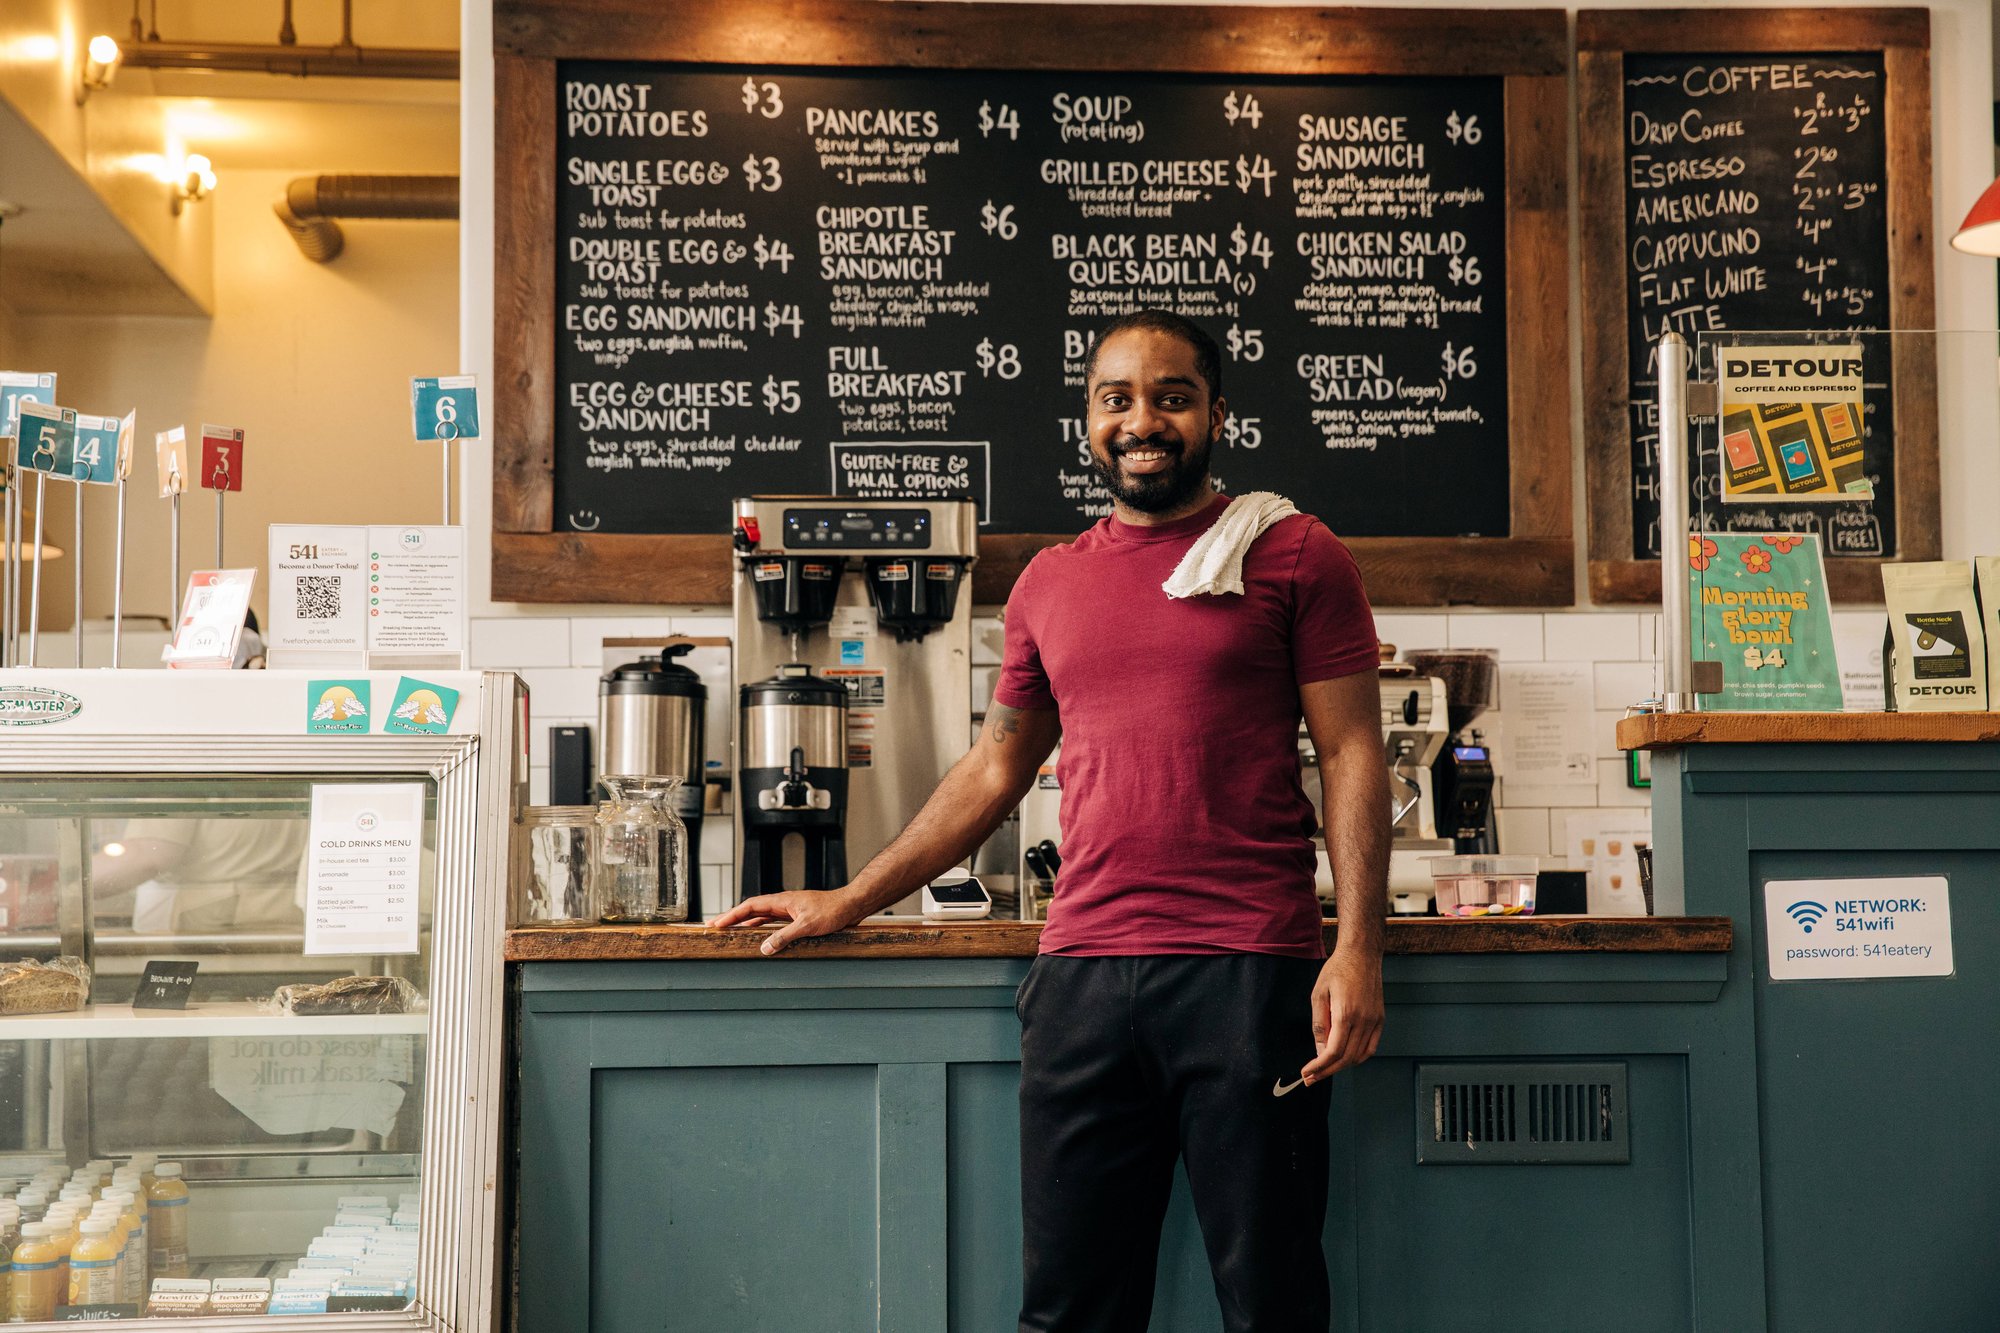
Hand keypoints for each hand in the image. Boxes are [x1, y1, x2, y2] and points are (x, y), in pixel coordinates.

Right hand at [710, 887, 865, 955]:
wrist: (851, 906)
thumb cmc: (833, 910)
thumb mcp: (807, 925)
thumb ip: (784, 936)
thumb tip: (764, 948)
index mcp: (782, 901)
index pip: (750, 906)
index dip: (732, 915)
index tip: (717, 923)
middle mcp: (783, 905)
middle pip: (752, 911)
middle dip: (733, 919)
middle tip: (715, 927)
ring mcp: (790, 911)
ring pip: (762, 918)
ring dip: (747, 924)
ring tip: (731, 933)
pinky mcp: (798, 919)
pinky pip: (774, 924)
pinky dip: (763, 930)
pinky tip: (760, 939)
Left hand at [1300, 947, 1383, 1084]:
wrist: (1361, 955)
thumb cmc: (1337, 970)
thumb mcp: (1318, 994)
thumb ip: (1319, 1024)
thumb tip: (1319, 1050)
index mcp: (1346, 1013)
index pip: (1333, 1051)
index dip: (1319, 1067)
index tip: (1307, 1073)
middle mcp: (1363, 1020)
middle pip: (1346, 1058)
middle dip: (1327, 1071)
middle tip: (1311, 1078)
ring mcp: (1374, 1020)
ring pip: (1359, 1056)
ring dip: (1341, 1067)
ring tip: (1325, 1069)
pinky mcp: (1380, 1019)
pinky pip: (1371, 1047)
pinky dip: (1358, 1058)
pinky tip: (1345, 1060)